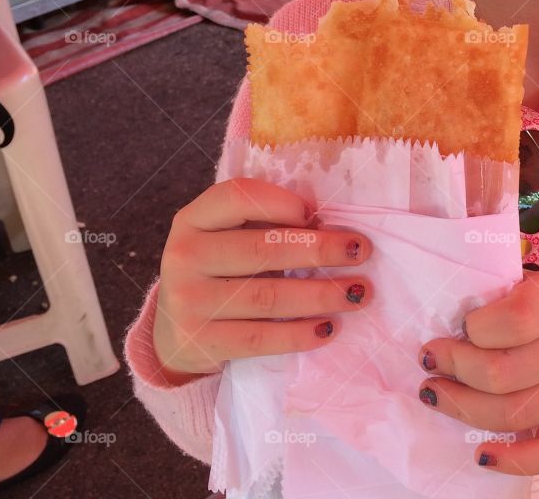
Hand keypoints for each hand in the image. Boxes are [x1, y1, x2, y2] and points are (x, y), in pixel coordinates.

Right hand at [153, 177, 373, 382]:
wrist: (177, 329)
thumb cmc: (221, 268)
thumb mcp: (229, 235)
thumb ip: (265, 223)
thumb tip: (326, 225)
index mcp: (194, 218)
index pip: (238, 196)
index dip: (281, 202)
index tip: (318, 214)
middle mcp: (184, 256)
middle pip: (262, 249)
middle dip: (320, 250)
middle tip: (362, 251)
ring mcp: (188, 302)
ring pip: (267, 297)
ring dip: (320, 294)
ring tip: (358, 292)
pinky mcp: (199, 343)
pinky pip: (259, 339)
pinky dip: (299, 335)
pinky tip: (329, 328)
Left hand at [416, 270, 538, 475]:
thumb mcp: (522, 285)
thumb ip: (491, 295)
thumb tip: (440, 317)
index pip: (515, 320)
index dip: (476, 327)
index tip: (456, 325)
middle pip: (504, 372)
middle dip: (456, 367)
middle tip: (429, 360)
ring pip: (514, 413)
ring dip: (464, 407)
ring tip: (434, 393)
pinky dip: (513, 460)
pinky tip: (481, 455)